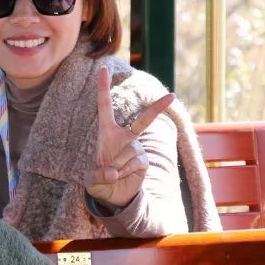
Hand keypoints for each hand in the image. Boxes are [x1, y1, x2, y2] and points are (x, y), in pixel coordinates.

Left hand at [83, 66, 173, 209]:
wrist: (111, 195)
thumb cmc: (98, 180)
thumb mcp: (91, 179)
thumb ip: (98, 175)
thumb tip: (114, 173)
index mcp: (106, 132)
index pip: (105, 105)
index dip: (103, 87)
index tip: (103, 68)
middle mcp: (125, 136)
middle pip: (144, 120)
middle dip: (159, 108)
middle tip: (173, 95)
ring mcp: (137, 148)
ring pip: (132, 150)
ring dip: (119, 164)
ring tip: (113, 173)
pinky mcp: (144, 161)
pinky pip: (137, 162)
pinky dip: (127, 171)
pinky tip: (123, 176)